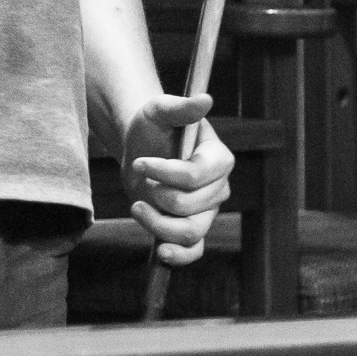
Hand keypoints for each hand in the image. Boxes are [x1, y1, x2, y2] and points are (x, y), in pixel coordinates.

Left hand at [120, 93, 234, 266]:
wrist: (140, 148)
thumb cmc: (152, 126)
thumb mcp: (160, 111)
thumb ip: (181, 107)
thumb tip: (205, 99)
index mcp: (218, 158)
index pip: (196, 176)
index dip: (165, 172)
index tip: (140, 162)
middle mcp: (218, 188)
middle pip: (189, 206)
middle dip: (157, 194)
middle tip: (141, 180)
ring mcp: (206, 212)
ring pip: (188, 232)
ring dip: (156, 222)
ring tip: (138, 205)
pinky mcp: (191, 230)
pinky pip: (192, 252)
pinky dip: (177, 255)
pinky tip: (160, 250)